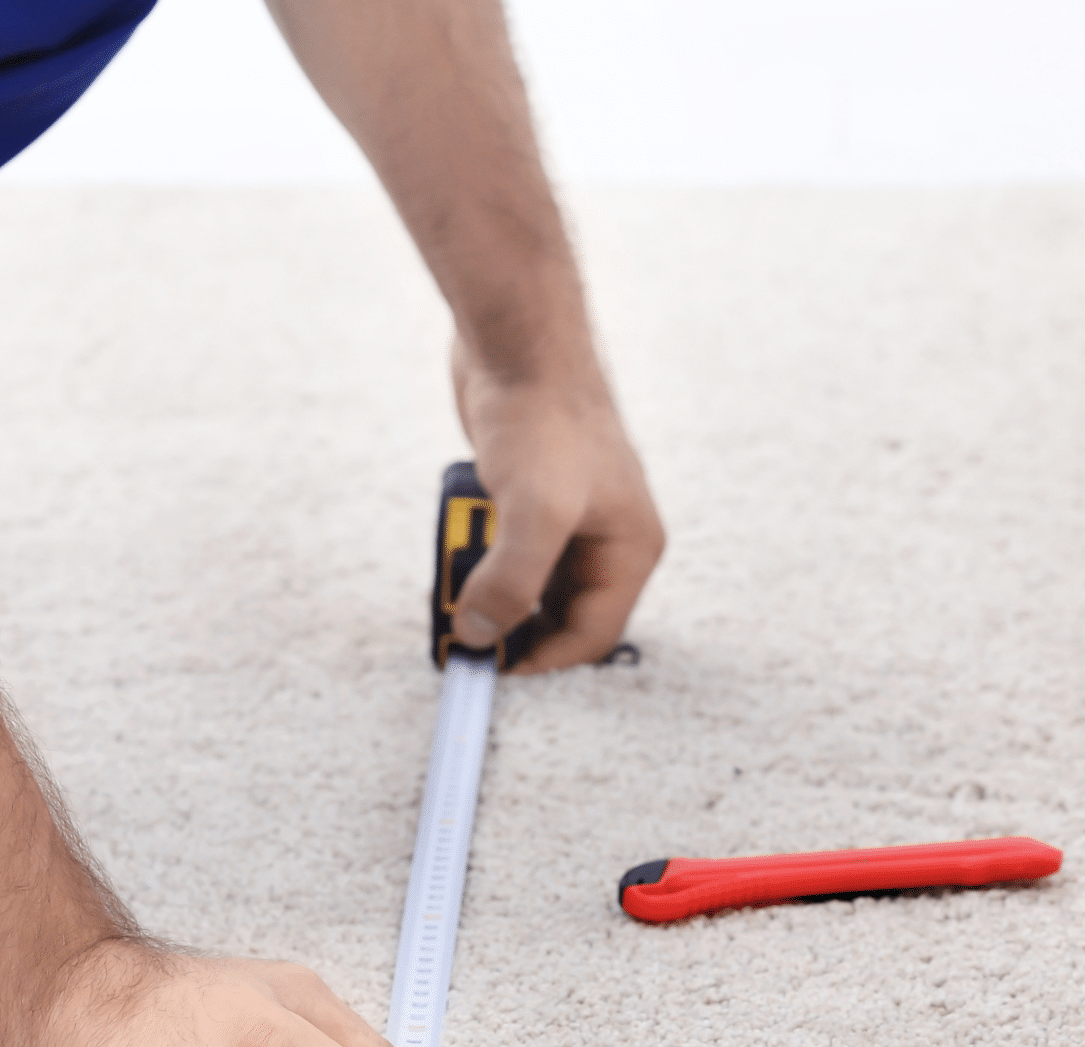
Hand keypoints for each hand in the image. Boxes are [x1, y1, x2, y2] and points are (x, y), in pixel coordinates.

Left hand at [448, 338, 666, 672]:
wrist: (517, 341)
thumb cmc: (542, 418)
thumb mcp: (533, 513)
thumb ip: (510, 584)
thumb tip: (476, 636)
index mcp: (631, 548)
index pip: (592, 634)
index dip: (541, 660)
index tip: (488, 668)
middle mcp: (607, 538)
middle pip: (559, 615)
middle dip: (511, 626)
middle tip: (462, 630)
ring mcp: (570, 518)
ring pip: (529, 583)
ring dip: (490, 589)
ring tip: (453, 579)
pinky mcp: (533, 498)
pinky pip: (507, 550)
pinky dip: (480, 557)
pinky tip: (455, 542)